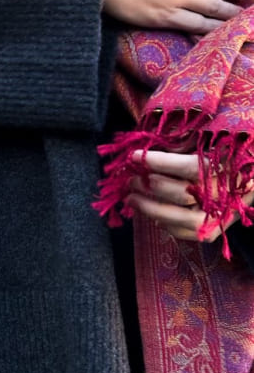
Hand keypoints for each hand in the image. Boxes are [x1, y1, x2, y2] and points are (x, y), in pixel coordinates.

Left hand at [125, 151, 253, 241]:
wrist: (250, 176)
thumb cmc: (229, 151)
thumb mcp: (212, 139)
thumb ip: (184, 142)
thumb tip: (147, 149)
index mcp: (231, 166)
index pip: (191, 167)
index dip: (160, 162)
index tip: (135, 155)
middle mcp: (228, 193)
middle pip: (182, 194)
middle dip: (149, 186)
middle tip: (131, 177)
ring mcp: (223, 215)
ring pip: (182, 219)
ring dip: (150, 209)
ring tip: (131, 198)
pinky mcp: (218, 229)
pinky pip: (187, 233)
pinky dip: (166, 225)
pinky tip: (152, 215)